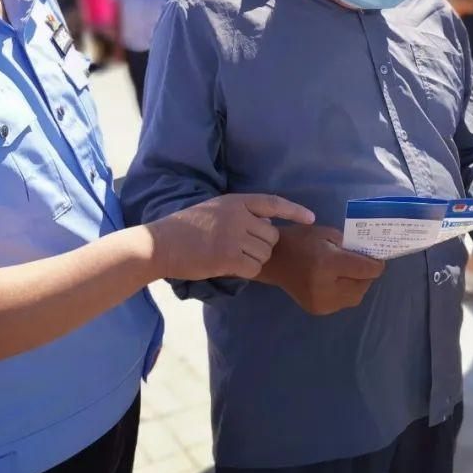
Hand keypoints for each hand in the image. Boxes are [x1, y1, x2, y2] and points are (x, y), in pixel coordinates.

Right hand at [152, 194, 314, 280]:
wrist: (161, 244)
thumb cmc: (186, 228)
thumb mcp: (215, 209)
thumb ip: (239, 213)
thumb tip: (266, 225)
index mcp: (235, 201)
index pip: (273, 203)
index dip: (294, 211)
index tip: (310, 218)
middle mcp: (238, 216)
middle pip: (271, 236)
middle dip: (262, 246)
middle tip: (239, 249)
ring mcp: (234, 236)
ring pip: (264, 254)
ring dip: (253, 260)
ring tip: (229, 256)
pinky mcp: (229, 258)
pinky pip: (254, 269)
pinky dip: (245, 272)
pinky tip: (228, 267)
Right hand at [257, 225, 386, 315]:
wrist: (273, 261)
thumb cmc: (300, 241)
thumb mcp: (326, 233)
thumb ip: (349, 245)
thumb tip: (368, 256)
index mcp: (327, 264)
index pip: (365, 270)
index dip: (376, 264)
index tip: (377, 257)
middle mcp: (326, 287)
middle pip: (363, 285)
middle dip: (367, 274)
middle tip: (363, 263)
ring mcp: (321, 302)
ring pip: (356, 297)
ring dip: (358, 284)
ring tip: (350, 272)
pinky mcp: (318, 309)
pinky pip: (343, 303)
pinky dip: (346, 292)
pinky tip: (337, 281)